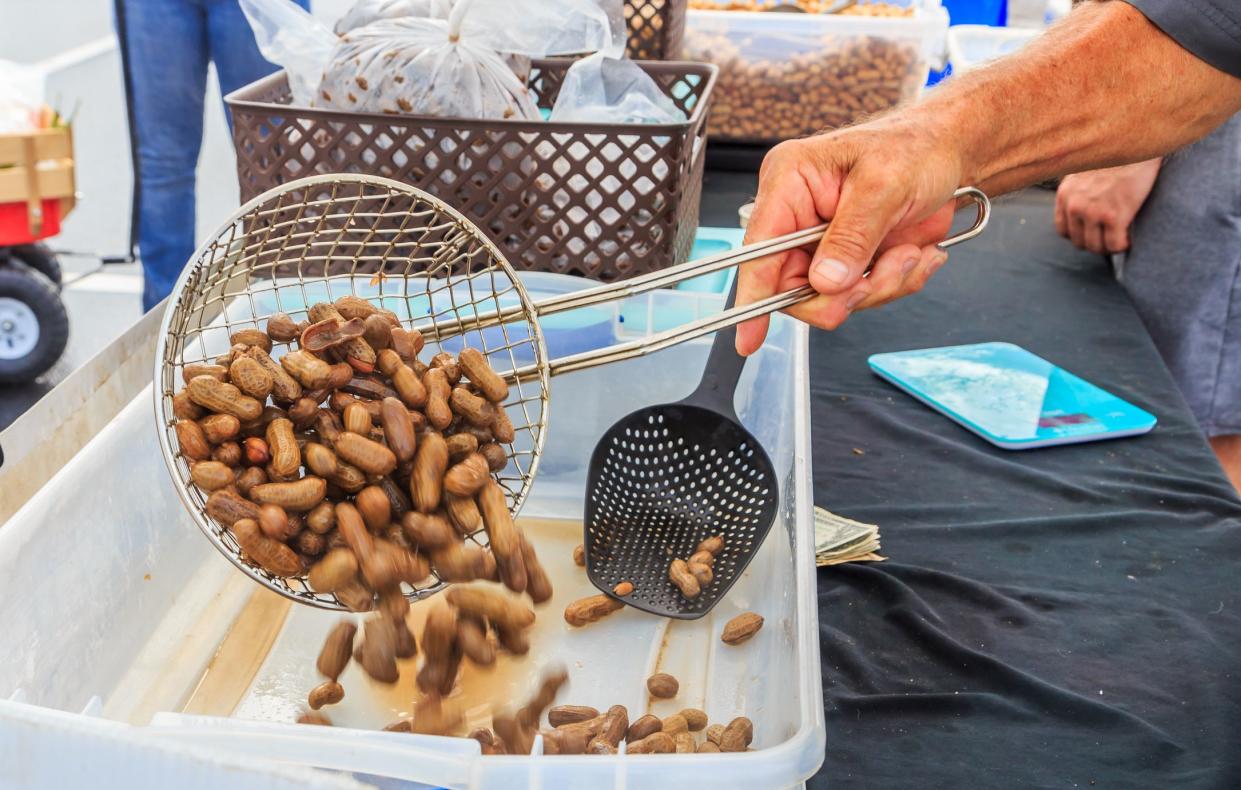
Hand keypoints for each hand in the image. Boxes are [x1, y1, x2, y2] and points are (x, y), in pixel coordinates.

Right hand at [736, 117, 965, 355]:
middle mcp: (797, 216)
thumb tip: (824, 281)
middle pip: (793, 287)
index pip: (759, 249)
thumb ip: (851, 236)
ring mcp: (821, 243)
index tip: (749, 338)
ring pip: (830, 299)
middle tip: (878, 277)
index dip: (753, 294)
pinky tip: (913, 254)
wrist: (949, 155)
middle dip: (845, 293)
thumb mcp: (884, 186)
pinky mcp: (847, 261)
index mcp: (788, 183)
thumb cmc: (914, 149)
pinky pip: (859, 297)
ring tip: (909, 252)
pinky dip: (893, 284)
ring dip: (878, 286)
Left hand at [1054, 159, 1160, 253]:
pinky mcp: (1113, 215)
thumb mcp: (1083, 170)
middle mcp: (1074, 205)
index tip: (1094, 232)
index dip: (1080, 235)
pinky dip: (1123, 246)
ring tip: (1120, 239)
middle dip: (1095, 243)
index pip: (1063, 231)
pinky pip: (1114, 244)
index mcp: (1065, 195)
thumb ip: (1078, 189)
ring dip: (1109, 247)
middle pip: (1079, 242)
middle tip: (1110, 238)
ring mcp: (1092, 211)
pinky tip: (1129, 239)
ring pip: (1096, 246)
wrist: (1134, 143)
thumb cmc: (1115, 156)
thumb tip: (1081, 207)